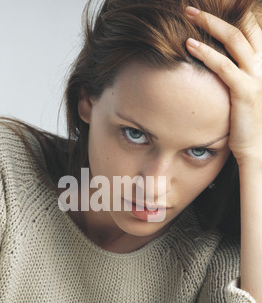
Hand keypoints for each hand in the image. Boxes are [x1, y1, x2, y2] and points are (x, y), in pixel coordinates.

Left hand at [185, 6, 261, 164]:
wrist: (255, 147)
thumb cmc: (244, 120)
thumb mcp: (242, 91)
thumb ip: (234, 72)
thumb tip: (214, 61)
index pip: (251, 28)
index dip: (233, 13)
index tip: (212, 6)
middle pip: (242, 28)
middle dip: (217, 14)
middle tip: (191, 8)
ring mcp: (257, 78)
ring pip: (235, 41)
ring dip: (210, 24)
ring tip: (188, 15)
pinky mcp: (245, 92)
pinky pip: (225, 67)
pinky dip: (207, 53)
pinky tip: (190, 45)